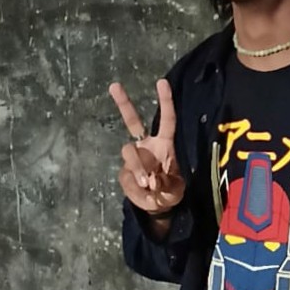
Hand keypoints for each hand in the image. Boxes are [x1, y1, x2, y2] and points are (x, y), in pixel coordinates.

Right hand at [109, 79, 184, 215]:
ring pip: (128, 151)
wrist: (157, 206)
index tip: (162, 82)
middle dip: (123, 103)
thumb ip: (165, 184)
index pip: (167, 120)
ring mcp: (134, 158)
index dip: (165, 102)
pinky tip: (143, 193)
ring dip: (137, 167)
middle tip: (114, 85)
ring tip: (146, 184)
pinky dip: (136, 188)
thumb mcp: (175, 190)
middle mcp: (147, 146)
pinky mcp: (124, 173)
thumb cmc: (170, 192)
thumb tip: (150, 180)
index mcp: (165, 144)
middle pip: (133, 122)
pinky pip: (127, 176)